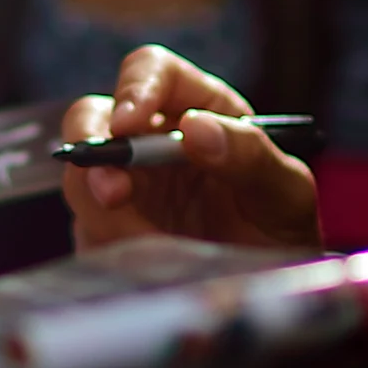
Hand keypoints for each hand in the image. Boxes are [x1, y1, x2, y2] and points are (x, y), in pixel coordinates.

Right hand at [57, 45, 321, 252]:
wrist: (271, 297)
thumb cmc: (280, 230)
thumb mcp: (285, 192)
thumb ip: (250, 155)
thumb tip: (196, 128)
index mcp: (198, 109)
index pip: (152, 70)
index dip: (135, 88)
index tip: (129, 124)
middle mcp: (150, 140)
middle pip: (91, 117)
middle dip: (94, 152)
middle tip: (113, 193)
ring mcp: (123, 187)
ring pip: (81, 180)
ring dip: (108, 215)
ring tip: (160, 248)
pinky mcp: (105, 234)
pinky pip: (88, 234)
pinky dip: (114, 251)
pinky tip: (153, 266)